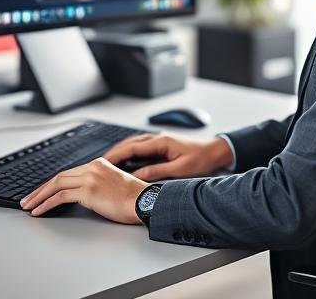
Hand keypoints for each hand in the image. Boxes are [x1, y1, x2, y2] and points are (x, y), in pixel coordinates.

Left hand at [20, 157, 146, 222]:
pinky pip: (60, 196)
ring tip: (29, 206)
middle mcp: (92, 167)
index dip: (51, 184)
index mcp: (98, 164)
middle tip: (28, 200)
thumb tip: (79, 196)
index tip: (41, 192)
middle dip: (40, 189)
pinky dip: (46, 204)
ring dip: (39, 197)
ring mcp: (90, 177)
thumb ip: (96, 185)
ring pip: (56, 185)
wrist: (145, 201)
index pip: (68, 173)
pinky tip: (40, 211)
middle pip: (58, 177)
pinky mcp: (88, 190)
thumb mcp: (112, 185)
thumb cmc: (134, 199)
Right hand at [103, 133, 233, 181]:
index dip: (116, 156)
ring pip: (133, 145)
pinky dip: (129, 154)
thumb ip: (157, 172)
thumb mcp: (179, 169)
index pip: (132, 148)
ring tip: (108, 164)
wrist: (216, 152)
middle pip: (129, 144)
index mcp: (161, 142)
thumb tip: (137, 177)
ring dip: (120, 153)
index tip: (103, 163)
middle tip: (99, 164)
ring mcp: (159, 141)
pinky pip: (140, 148)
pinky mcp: (161, 146)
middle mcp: (158, 138)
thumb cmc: (201, 159)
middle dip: (113, 153)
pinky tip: (125, 162)